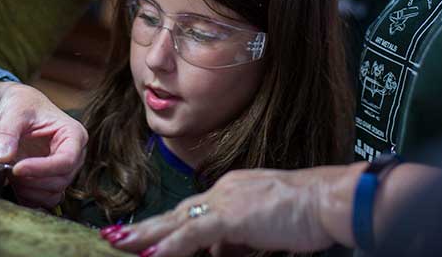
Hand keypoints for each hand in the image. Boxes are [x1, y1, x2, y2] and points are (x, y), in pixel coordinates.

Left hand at [0, 81, 86, 208]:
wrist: (15, 109)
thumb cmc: (22, 104)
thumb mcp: (15, 111)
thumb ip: (7, 133)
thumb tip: (1, 157)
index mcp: (73, 134)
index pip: (66, 160)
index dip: (42, 169)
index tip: (17, 168)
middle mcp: (74, 154)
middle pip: (60, 180)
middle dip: (32, 180)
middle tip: (8, 169)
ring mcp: (62, 170)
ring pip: (53, 194)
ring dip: (29, 190)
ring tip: (10, 174)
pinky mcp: (50, 180)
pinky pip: (44, 199)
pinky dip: (28, 197)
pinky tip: (14, 183)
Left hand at [108, 165, 365, 256]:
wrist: (329, 200)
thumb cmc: (308, 215)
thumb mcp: (267, 229)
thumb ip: (240, 239)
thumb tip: (220, 252)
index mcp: (233, 192)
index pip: (193, 213)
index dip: (166, 226)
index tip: (143, 237)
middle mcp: (225, 191)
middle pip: (176, 213)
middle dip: (144, 228)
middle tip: (112, 235)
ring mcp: (227, 201)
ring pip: (177, 221)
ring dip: (146, 236)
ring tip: (117, 242)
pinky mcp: (233, 216)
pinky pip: (192, 234)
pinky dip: (169, 247)